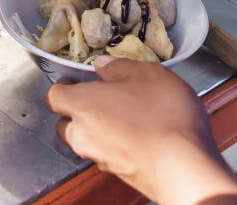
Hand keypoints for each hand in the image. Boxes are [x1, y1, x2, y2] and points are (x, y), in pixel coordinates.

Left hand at [46, 57, 236, 203]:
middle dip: (79, 109)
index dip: (64, 86)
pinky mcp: (116, 172)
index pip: (53, 96)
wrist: (183, 168)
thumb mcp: (146, 74)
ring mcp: (98, 157)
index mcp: (81, 104)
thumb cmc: (162, 115)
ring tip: (126, 115)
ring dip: (98, 127)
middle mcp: (81, 134)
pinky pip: (106, 153)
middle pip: (66, 121)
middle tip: (104, 96)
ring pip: (86, 139)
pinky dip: (115, 143)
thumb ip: (119, 67)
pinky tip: (139, 134)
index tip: (78, 79)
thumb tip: (102, 65)